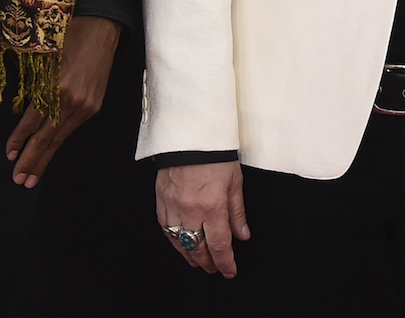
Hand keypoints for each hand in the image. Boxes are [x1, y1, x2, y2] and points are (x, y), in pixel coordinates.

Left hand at [6, 15, 121, 186]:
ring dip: (45, 158)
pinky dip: (58, 141)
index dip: (20, 139)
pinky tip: (49, 153)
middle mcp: (72, 100)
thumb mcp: (45, 56)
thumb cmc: (69, 33)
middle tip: (19, 180)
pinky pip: (71, 128)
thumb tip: (23, 108)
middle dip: (32, 160)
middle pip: (48, 137)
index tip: (9, 155)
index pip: (33, 121)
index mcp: (57, 86)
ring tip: (32, 177)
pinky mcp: (94, 105)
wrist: (102, 28)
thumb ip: (36, 83)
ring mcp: (86, 105)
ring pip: (60, 137)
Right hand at [156, 161, 248, 276]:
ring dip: (190, 255)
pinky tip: (181, 243)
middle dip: (208, 263)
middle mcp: (191, 211)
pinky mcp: (161, 201)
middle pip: (198, 249)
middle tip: (214, 268)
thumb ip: (237, 212)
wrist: (189, 134)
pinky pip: (166, 229)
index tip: (229, 271)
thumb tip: (242, 235)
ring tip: (198, 261)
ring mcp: (173, 207)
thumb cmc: (214, 154)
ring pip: (180, 243)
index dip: (225, 263)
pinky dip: (174, 240)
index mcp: (212, 206)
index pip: (220, 246)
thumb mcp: (234, 182)